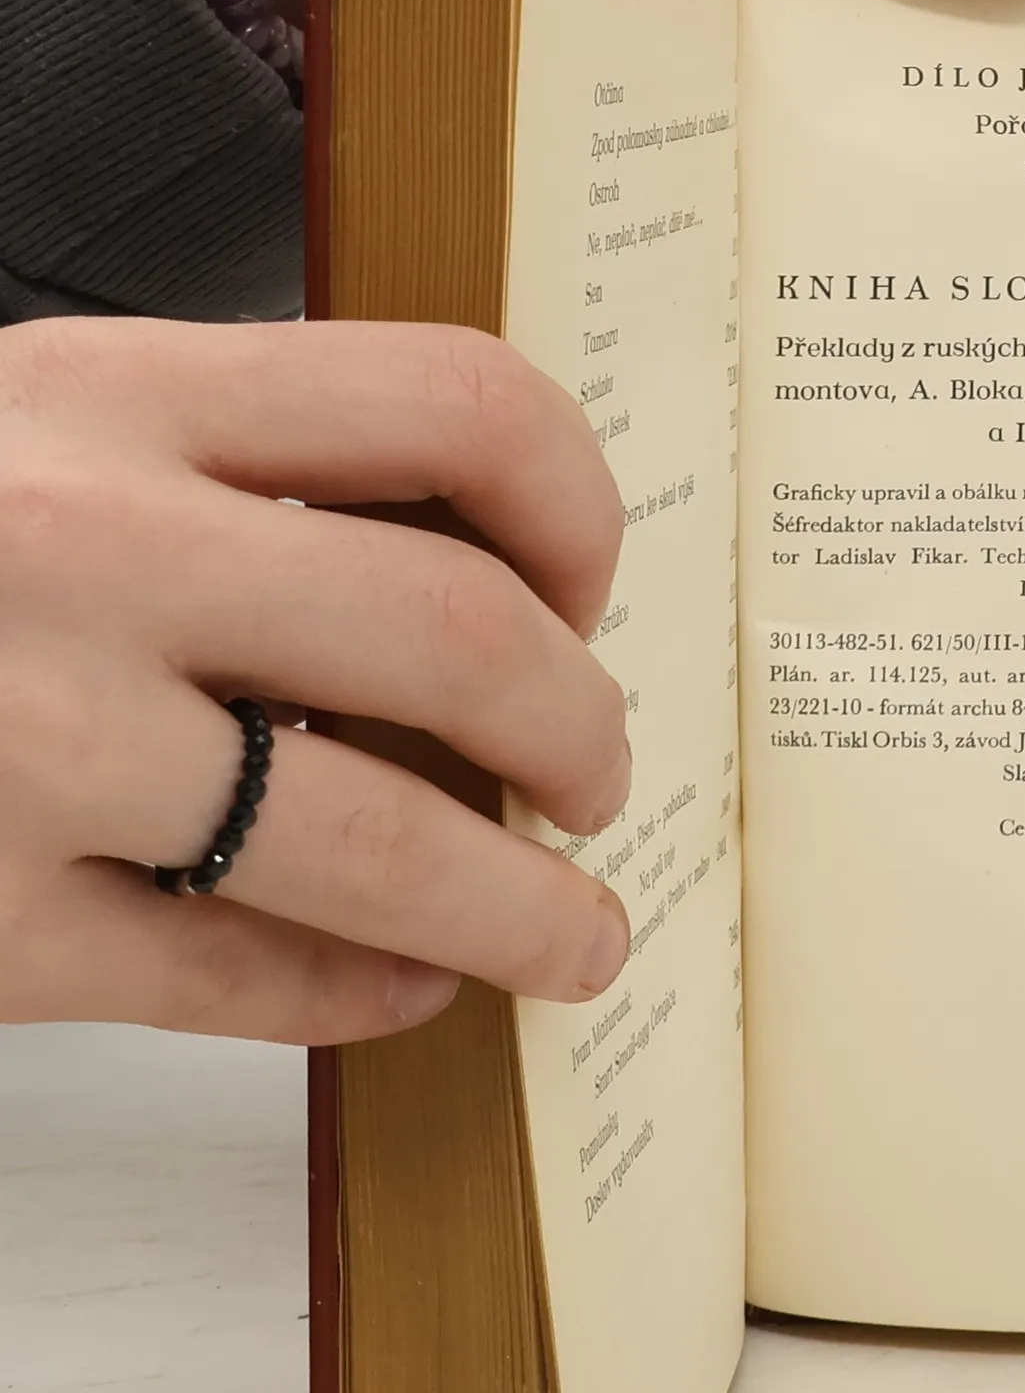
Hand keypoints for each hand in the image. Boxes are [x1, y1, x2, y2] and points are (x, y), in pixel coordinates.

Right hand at [0, 318, 632, 1043]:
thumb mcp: (27, 435)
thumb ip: (222, 476)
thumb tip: (481, 593)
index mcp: (110, 397)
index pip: (459, 403)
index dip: (578, 513)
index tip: (589, 591)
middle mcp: (83, 555)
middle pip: (462, 640)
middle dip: (583, 733)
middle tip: (599, 783)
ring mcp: (22, 749)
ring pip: (378, 846)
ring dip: (526, 909)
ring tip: (575, 939)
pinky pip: (231, 979)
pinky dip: (352, 995)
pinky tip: (398, 991)